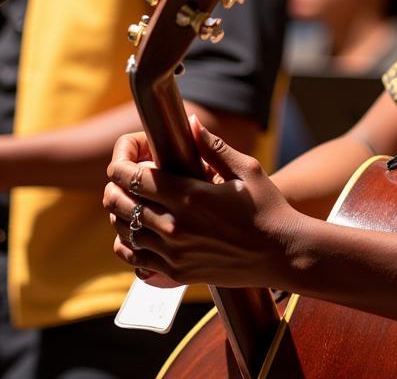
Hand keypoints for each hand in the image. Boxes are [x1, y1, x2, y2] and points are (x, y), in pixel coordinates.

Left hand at [104, 116, 301, 288]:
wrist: (281, 253)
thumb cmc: (267, 207)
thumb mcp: (246, 169)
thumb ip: (213, 146)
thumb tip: (192, 123)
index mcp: (190, 195)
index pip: (134, 177)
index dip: (121, 163)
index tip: (125, 157)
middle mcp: (175, 226)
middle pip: (120, 203)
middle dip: (115, 185)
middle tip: (122, 177)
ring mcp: (173, 253)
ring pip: (123, 232)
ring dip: (119, 213)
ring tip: (129, 202)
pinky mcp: (176, 273)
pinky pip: (134, 260)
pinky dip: (127, 244)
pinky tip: (135, 234)